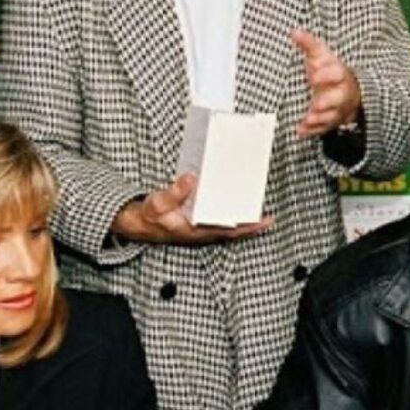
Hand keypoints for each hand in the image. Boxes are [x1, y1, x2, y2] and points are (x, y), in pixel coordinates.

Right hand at [112, 174, 272, 243]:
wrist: (140, 223)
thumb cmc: (151, 216)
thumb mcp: (158, 203)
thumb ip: (174, 193)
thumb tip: (191, 179)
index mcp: (196, 229)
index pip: (229, 231)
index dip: (248, 227)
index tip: (264, 221)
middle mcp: (203, 229)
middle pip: (233, 228)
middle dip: (251, 221)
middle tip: (269, 215)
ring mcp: (202, 225)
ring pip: (228, 222)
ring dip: (242, 214)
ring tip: (258, 201)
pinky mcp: (199, 218)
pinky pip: (219, 215)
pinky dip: (230, 208)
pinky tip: (237, 198)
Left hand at [291, 29, 360, 137]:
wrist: (346, 91)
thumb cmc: (328, 70)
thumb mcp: (321, 55)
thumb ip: (308, 45)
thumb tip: (294, 32)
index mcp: (339, 74)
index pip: (337, 74)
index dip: (327, 75)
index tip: (314, 75)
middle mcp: (339, 93)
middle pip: (338, 98)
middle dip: (328, 102)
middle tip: (317, 104)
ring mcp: (335, 109)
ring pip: (331, 116)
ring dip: (320, 119)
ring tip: (308, 119)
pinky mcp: (328, 122)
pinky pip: (322, 129)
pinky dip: (312, 131)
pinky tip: (300, 131)